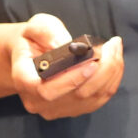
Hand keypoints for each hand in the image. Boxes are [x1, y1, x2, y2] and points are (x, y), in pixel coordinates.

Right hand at [9, 14, 123, 120]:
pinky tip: (114, 61)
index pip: (46, 90)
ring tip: (114, 48)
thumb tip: (66, 45)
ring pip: (92, 98)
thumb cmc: (33, 39)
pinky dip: (112, 80)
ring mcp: (56, 109)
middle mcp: (38, 102)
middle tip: (112, 45)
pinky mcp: (73, 110)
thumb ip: (47, 32)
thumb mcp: (35, 26)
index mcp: (23, 81)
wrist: (32, 55)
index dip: (72, 80)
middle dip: (102, 69)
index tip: (92, 62)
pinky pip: (99, 99)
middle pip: (77, 95)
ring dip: (111, 73)